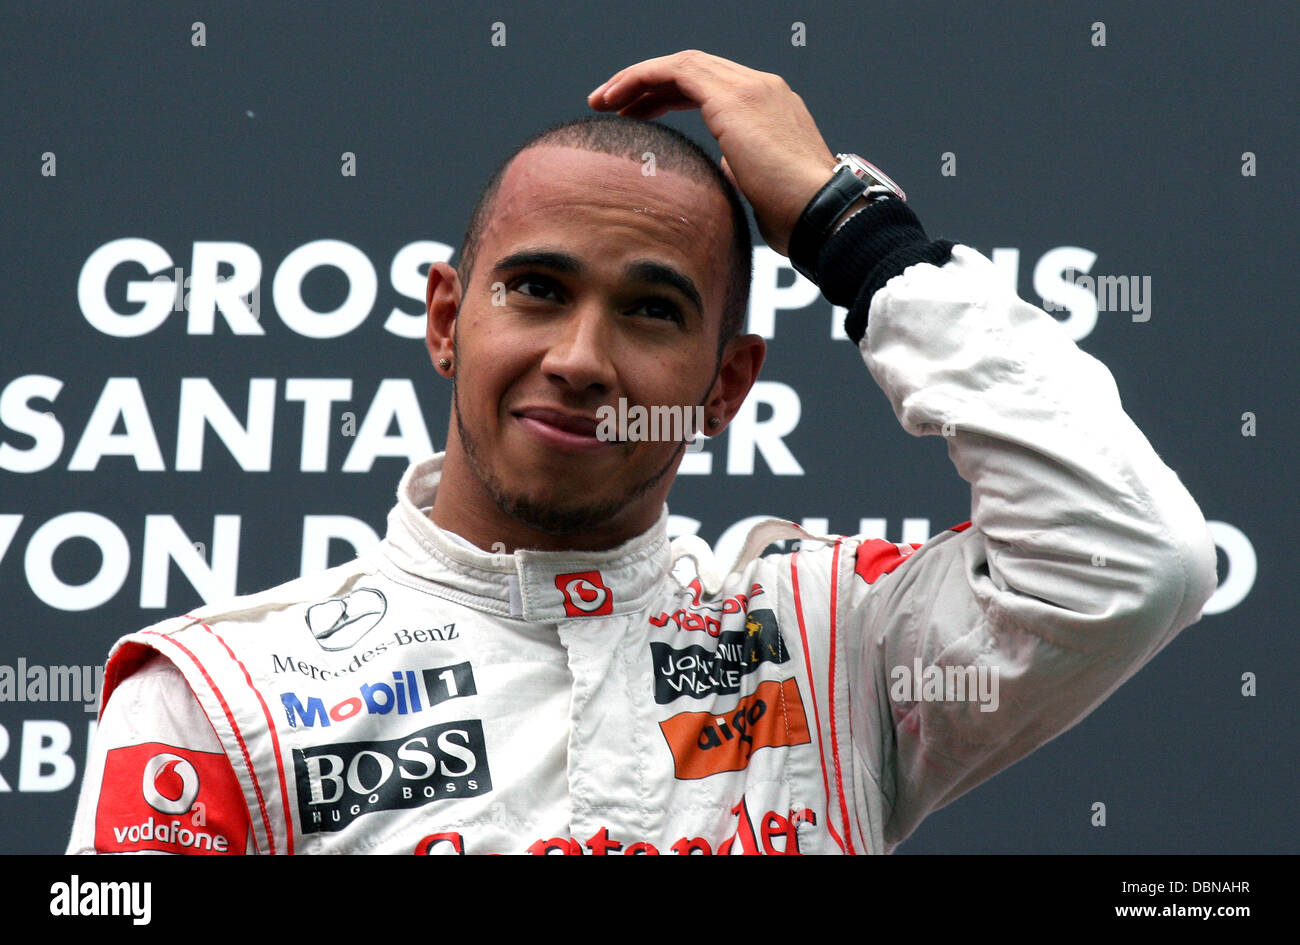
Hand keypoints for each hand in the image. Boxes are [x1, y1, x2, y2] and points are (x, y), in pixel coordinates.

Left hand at [587, 49, 836, 256]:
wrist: (820, 215)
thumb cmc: (795, 216)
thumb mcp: (757, 188)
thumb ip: (737, 170)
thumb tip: (718, 172)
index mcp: (769, 106)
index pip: (709, 87)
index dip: (668, 97)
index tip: (637, 116)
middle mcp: (761, 88)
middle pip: (692, 70)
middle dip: (646, 85)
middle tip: (610, 106)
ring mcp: (750, 88)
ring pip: (680, 65)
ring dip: (636, 80)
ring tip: (603, 102)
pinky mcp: (734, 98)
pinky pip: (676, 72)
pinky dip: (642, 80)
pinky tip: (617, 101)